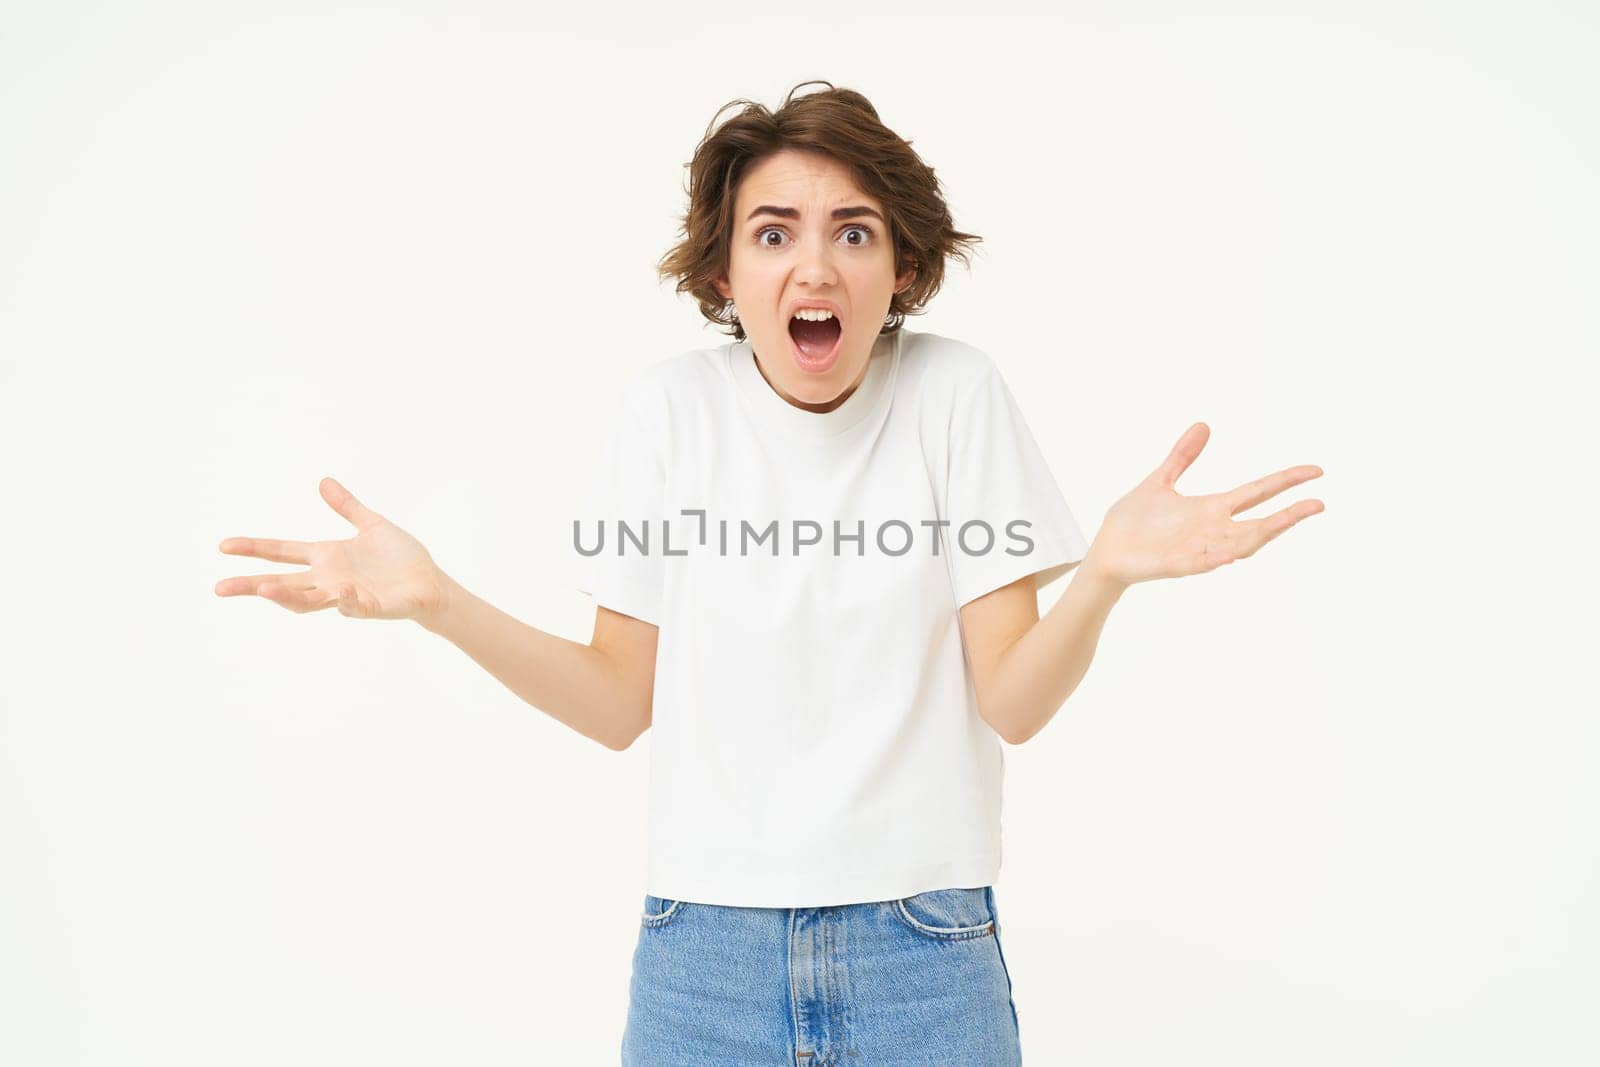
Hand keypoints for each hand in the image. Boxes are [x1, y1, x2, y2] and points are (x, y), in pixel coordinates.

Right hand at [215, 477, 450, 622]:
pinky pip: (357, 607)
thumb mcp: (371, 525)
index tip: (224, 545)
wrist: (431, 584)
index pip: (282, 552)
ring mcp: (350, 596)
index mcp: (327, 558)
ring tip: (264, 589)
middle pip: (284, 583)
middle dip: (253, 585)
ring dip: (288, 596)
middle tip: (220, 588)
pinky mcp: (374, 607)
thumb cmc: (401, 559)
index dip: (254, 548)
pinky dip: (349, 603)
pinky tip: (342, 595)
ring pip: (310, 600)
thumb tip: (323, 481)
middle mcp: (330, 579)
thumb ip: (347, 507)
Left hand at [1080, 423, 1323, 586]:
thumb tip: (1204, 424)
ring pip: (1238, 545)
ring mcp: (1197, 550)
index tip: (1315, 471)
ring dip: (1262, 535)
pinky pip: (1201, 564)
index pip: (1257, 493)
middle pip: (1259, 524)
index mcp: (1211, 509)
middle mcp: (1211, 531)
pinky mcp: (1176, 565)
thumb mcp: (1161, 481)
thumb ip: (1183, 457)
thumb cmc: (1133, 522)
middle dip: (1288, 515)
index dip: (1285, 481)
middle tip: (1318, 504)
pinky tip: (1229, 556)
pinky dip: (1216, 559)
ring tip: (1286, 521)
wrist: (1106, 551)